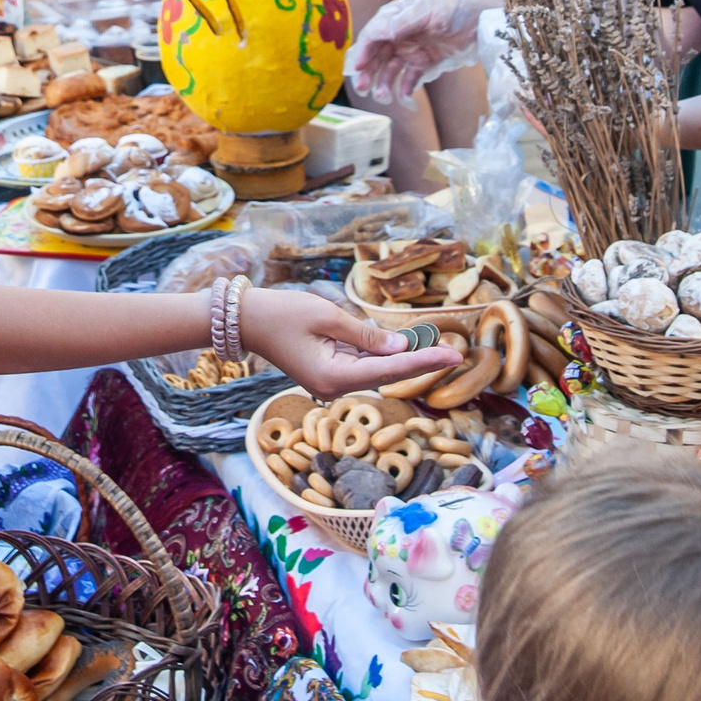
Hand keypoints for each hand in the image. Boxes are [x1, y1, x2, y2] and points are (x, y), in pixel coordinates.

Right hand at [238, 287, 461, 397]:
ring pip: (375, 372)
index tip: (451, 356)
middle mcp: (333, 387)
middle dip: (419, 362)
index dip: (423, 361)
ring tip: (436, 348)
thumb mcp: (327, 316)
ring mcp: (329, 383)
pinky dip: (383, 357)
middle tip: (454, 352)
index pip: (389, 369)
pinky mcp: (326, 373)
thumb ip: (366, 334)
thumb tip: (400, 347)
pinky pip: (361, 366)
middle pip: (386, 375)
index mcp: (333, 376)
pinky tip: (404, 347)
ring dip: (403, 360)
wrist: (246, 320)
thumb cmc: (282, 313)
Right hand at [345, 0, 501, 103]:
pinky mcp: (426, 61)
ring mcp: (412, 49)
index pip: (372, 36)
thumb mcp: (425, 10)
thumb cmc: (451, 5)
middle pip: (378, 56)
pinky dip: (405, 86)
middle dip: (369, 72)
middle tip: (363, 88)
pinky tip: (404, 96)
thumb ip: (402, 22)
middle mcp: (399, 35)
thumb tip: (380, 33)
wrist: (480, 15)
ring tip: (383, 97)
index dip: (363, 52)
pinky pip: (411, 77)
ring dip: (385, 83)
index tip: (358, 68)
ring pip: (392, 69)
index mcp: (395, 18)